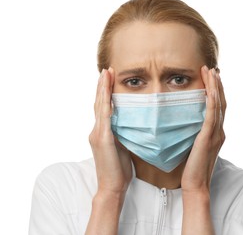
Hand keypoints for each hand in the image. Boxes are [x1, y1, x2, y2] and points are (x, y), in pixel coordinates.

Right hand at [89, 68, 131, 196]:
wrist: (112, 186)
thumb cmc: (119, 169)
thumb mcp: (122, 146)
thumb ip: (122, 133)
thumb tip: (131, 122)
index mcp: (102, 132)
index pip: (103, 108)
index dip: (105, 92)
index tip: (110, 78)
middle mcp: (97, 130)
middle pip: (99, 103)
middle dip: (103, 86)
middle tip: (107, 70)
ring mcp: (98, 134)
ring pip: (100, 106)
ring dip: (103, 89)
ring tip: (106, 74)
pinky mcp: (103, 139)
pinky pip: (104, 117)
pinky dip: (105, 103)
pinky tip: (107, 93)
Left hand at [181, 66, 225, 193]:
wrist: (195, 184)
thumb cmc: (192, 167)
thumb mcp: (194, 145)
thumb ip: (194, 133)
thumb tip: (186, 121)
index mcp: (215, 132)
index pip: (217, 107)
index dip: (216, 91)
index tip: (211, 77)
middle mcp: (219, 131)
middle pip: (220, 102)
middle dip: (217, 84)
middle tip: (212, 69)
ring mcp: (215, 134)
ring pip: (217, 105)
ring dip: (215, 87)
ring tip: (211, 72)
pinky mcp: (208, 138)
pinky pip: (211, 116)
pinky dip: (212, 101)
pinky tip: (210, 90)